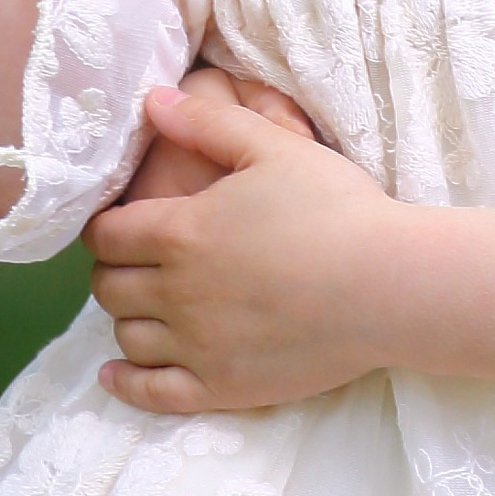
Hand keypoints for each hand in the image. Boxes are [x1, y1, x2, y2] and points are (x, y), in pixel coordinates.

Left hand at [90, 82, 395, 415]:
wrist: (389, 286)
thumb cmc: (336, 209)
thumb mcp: (273, 146)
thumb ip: (207, 122)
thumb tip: (152, 101)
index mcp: (181, 231)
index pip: (107, 235)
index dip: (105, 227)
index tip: (119, 226)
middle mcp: (176, 292)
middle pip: (109, 288)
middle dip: (113, 272)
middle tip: (134, 264)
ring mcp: (196, 346)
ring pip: (127, 337)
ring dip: (126, 320)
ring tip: (144, 308)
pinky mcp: (221, 388)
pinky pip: (152, 393)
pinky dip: (125, 384)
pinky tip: (115, 374)